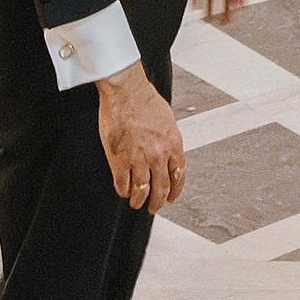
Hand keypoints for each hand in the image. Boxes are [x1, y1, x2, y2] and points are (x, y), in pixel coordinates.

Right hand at [96, 61, 185, 212]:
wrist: (127, 92)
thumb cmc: (146, 101)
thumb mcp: (168, 121)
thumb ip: (169, 140)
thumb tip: (169, 154)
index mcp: (174, 144)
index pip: (179, 176)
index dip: (175, 191)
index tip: (171, 198)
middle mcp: (159, 155)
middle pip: (161, 189)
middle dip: (157, 202)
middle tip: (154, 207)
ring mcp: (139, 160)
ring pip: (142, 191)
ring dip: (139, 201)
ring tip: (136, 203)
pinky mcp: (120, 160)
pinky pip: (123, 184)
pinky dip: (124, 191)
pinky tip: (123, 191)